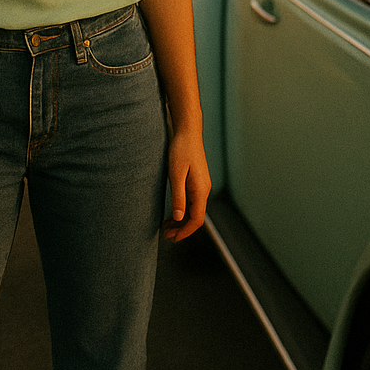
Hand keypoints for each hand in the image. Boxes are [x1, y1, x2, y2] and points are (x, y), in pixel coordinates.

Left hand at [162, 127, 211, 241]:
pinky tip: (172, 214)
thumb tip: (179, 218)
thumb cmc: (181, 149)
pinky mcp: (196, 182)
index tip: (172, 238)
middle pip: (195, 217)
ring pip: (193, 211)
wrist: (188, 132)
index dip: (185, 232)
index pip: (197, 219)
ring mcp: (201, 186)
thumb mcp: (176, 174)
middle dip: (181, 229)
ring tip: (166, 227)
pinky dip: (182, 211)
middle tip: (165, 235)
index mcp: (201, 190)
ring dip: (181, 221)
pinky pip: (191, 202)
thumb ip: (178, 196)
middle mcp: (204, 190)